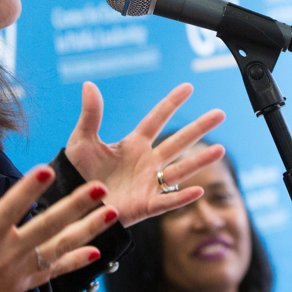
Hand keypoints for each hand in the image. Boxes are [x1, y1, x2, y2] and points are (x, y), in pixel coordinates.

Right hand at [0, 150, 118, 291]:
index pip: (11, 207)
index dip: (29, 189)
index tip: (49, 169)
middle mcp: (6, 253)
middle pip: (48, 226)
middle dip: (76, 206)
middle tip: (99, 187)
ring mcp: (19, 271)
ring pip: (60, 248)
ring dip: (88, 230)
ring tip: (112, 213)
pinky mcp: (23, 285)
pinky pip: (55, 271)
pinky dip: (76, 262)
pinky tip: (97, 251)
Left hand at [64, 81, 225, 226]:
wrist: (71, 203)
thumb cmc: (75, 173)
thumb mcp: (81, 141)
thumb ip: (91, 115)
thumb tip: (89, 84)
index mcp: (133, 144)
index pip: (156, 119)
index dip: (171, 102)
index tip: (188, 87)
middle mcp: (146, 162)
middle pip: (177, 142)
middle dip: (198, 128)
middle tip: (220, 114)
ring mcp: (148, 184)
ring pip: (179, 170)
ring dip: (200, 161)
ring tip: (220, 149)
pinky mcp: (144, 207)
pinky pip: (166, 202)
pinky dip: (181, 197)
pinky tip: (199, 190)